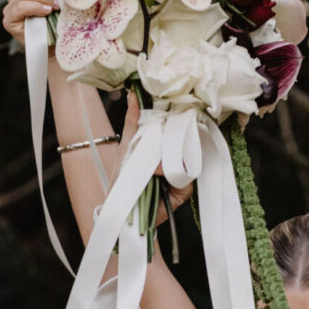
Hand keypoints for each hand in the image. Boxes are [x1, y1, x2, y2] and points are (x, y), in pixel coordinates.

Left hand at [117, 94, 193, 222]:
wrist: (121, 214)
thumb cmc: (122, 181)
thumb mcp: (126, 147)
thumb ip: (132, 122)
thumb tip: (132, 94)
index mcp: (162, 144)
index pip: (175, 124)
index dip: (176, 114)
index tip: (173, 101)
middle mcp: (174, 156)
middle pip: (184, 137)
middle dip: (173, 133)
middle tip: (164, 130)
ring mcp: (181, 172)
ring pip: (187, 154)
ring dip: (169, 156)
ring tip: (152, 165)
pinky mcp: (184, 189)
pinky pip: (187, 174)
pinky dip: (172, 172)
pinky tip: (159, 174)